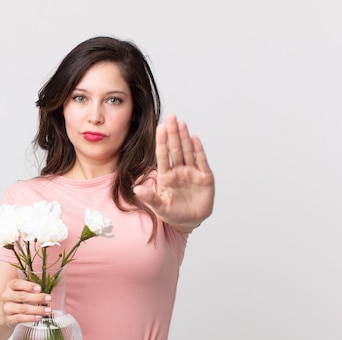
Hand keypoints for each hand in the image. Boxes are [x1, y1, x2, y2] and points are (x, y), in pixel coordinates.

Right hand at [0, 279, 51, 326]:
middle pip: (22, 296)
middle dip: (37, 298)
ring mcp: (7, 308)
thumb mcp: (21, 291)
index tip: (39, 288)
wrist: (4, 314)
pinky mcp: (8, 319)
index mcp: (10, 286)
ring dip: (37, 309)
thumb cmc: (17, 300)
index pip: (17, 284)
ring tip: (48, 310)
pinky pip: (20, 318)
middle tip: (49, 299)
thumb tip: (46, 289)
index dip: (28, 286)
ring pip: (22, 308)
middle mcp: (7, 296)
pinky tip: (39, 317)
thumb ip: (31, 289)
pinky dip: (31, 318)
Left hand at [134, 113, 214, 231]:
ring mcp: (192, 173)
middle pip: (176, 149)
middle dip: (173, 133)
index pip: (163, 155)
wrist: (189, 222)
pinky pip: (201, 161)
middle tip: (171, 117)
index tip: (160, 128)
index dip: (162, 142)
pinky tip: (194, 138)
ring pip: (188, 151)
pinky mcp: (205, 177)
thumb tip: (136, 190)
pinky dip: (198, 150)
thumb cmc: (172, 213)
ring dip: (185, 137)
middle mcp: (179, 171)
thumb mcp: (159, 207)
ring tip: (181, 123)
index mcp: (166, 176)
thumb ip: (149, 198)